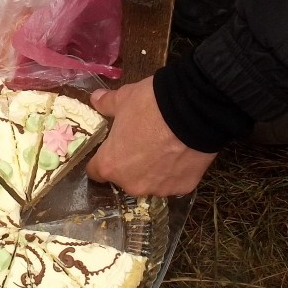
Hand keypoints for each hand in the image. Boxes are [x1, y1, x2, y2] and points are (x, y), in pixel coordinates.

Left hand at [86, 77, 217, 196]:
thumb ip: (107, 104)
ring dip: (154, 170)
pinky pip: (175, 181)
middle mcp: (131, 184)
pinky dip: (177, 171)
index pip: (96, 171)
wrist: (192, 111)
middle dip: (131, 165)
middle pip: (125, 178)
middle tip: (143, 143)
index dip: (102, 159)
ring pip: (151, 182)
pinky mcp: (183, 187)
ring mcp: (158, 189)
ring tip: (167, 148)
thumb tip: (96, 100)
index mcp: (110, 165)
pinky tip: (184, 153)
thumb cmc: (150, 106)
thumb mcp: (124, 99)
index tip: (111, 149)